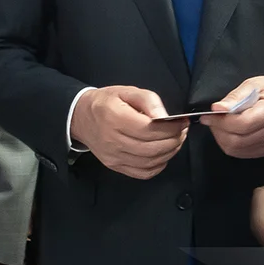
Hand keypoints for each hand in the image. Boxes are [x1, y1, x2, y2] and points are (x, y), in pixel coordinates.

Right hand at [71, 86, 187, 178]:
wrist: (81, 117)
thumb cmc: (106, 102)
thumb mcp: (127, 91)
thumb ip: (148, 100)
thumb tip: (165, 117)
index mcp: (114, 117)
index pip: (149, 129)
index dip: (170, 128)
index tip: (182, 122)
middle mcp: (112, 140)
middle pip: (151, 148)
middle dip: (174, 140)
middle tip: (182, 131)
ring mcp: (113, 157)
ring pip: (149, 162)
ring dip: (169, 153)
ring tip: (176, 140)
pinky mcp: (115, 166)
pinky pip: (142, 173)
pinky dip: (158, 166)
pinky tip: (163, 154)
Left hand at [201, 75, 263, 158]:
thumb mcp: (254, 84)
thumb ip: (235, 97)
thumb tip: (217, 108)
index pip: (241, 124)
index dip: (220, 121)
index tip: (208, 115)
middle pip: (237, 140)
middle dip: (218, 131)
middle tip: (211, 120)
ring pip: (238, 150)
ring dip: (223, 139)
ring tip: (219, 126)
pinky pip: (244, 153)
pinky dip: (232, 145)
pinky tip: (229, 134)